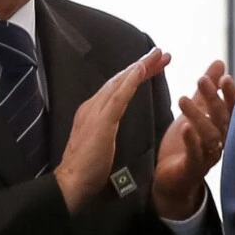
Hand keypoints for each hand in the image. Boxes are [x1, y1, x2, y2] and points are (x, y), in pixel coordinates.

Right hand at [56, 49, 169, 212]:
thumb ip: (107, 130)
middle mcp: (92, 106)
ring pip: (120, 82)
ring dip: (140, 67)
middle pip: (120, 80)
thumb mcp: (101, 142)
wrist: (72, 182)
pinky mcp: (101, 121)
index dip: (135, 75)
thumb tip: (113, 126)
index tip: (154, 65)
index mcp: (94, 112)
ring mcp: (95, 112)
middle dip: (142, 65)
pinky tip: (141, 69)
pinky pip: (118, 97)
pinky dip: (130, 81)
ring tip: (158, 55)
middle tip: (162, 53)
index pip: (118, 88)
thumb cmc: (88, 168)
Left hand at [151, 59, 234, 220]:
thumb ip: (208, 90)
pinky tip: (185, 127)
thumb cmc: (186, 144)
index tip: (224, 77)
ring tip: (182, 99)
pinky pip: (196, 154)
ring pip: (210, 135)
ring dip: (198, 116)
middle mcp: (221, 142)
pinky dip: (192, 140)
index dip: (231, 94)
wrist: (171, 179)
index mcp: (223, 128)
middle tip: (200, 80)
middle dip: (213, 99)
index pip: (233, 109)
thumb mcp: (195, 112)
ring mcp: (209, 156)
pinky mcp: (194, 168)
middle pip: (222, 119)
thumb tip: (220, 63)